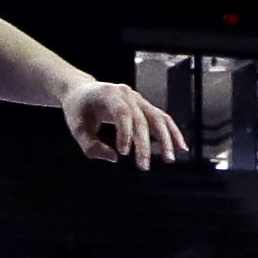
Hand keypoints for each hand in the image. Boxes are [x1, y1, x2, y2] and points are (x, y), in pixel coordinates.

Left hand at [61, 78, 186, 169]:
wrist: (82, 91)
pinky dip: (172, 133)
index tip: (124, 153)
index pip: (123, 112)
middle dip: (144, 144)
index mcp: (109, 94)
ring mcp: (138, 99)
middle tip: (143, 166)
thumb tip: (115, 159)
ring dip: (166, 139)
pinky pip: (162, 119)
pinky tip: (181, 147)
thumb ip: (91, 146)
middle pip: (142, 119)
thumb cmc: (78, 110)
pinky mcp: (144, 107)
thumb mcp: (76, 128)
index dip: (126, 133)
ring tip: (170, 159)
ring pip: (158, 118)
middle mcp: (127, 94)